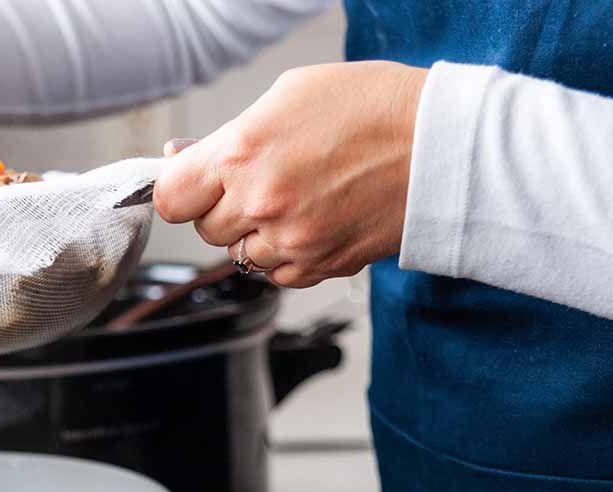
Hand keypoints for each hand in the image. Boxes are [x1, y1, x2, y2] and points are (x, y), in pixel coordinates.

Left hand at [153, 61, 426, 287]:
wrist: (442, 145)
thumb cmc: (371, 107)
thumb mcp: (287, 96)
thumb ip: (227, 135)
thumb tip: (181, 158)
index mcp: (242, 154)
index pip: (170, 197)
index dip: (180, 189)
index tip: (192, 183)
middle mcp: (260, 204)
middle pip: (205, 228)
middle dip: (223, 207)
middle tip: (262, 179)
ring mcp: (290, 241)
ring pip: (240, 255)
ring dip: (256, 233)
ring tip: (296, 198)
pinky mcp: (319, 266)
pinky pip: (277, 274)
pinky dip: (285, 255)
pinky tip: (313, 222)